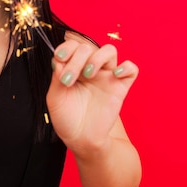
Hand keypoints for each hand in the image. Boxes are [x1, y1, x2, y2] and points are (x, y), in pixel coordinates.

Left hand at [46, 39, 137, 154]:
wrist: (81, 139)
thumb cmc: (66, 118)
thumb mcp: (54, 98)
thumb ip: (56, 77)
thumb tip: (60, 61)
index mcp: (72, 68)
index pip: (72, 46)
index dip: (66, 48)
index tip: (60, 58)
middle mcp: (89, 69)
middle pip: (88, 47)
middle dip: (76, 59)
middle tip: (69, 79)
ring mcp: (105, 77)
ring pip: (110, 50)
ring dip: (98, 57)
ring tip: (89, 74)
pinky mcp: (120, 88)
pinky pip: (132, 70)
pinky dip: (127, 67)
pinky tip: (116, 74)